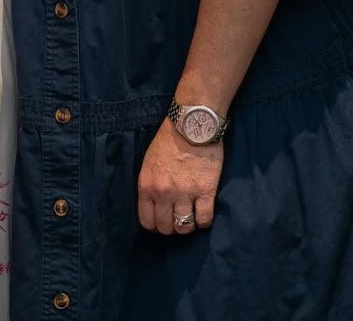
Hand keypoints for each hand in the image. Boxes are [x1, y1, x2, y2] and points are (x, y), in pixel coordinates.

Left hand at [137, 119, 221, 235]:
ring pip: (184, 227)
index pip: (146, 221)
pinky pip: (204, 219)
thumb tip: (155, 203)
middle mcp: (163, 194)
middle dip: (171, 228)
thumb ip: (150, 184)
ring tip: (191, 218)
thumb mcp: (149, 162)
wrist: (192, 124)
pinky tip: (203, 215)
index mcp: (146, 186)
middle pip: (165, 227)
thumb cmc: (169, 140)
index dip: (155, 226)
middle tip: (178, 220)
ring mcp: (185, 194)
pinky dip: (203, 222)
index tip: (162, 223)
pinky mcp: (205, 191)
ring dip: (187, 226)